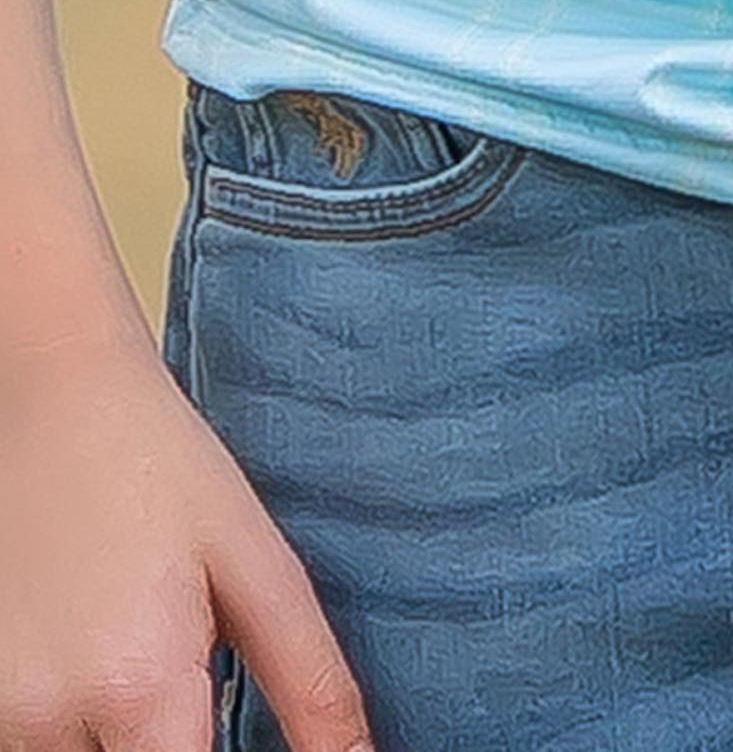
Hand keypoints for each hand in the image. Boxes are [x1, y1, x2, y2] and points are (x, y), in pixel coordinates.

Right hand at [0, 325, 369, 751]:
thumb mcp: (258, 565)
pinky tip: (97, 651)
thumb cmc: (162, 469)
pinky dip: (75, 721)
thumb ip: (309, 681)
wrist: (51, 401)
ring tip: (139, 645)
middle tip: (199, 669)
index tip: (235, 730)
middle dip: (178, 743)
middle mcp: (47, 720)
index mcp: (139, 688)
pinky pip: (37, 740)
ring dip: (124, 733)